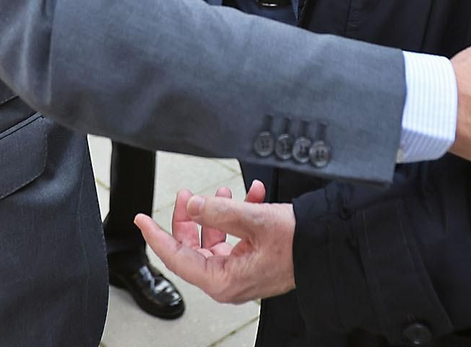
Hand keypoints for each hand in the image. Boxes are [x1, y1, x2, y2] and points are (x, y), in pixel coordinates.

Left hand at [135, 181, 296, 303]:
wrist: (329, 247)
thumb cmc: (298, 243)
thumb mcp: (255, 220)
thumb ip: (220, 212)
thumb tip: (193, 205)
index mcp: (223, 280)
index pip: (176, 257)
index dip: (156, 236)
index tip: (141, 219)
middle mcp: (228, 280)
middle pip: (192, 247)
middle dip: (190, 216)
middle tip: (188, 194)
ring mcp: (240, 271)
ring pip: (214, 239)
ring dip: (218, 212)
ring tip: (225, 191)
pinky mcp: (252, 261)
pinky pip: (235, 237)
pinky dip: (239, 215)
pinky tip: (252, 195)